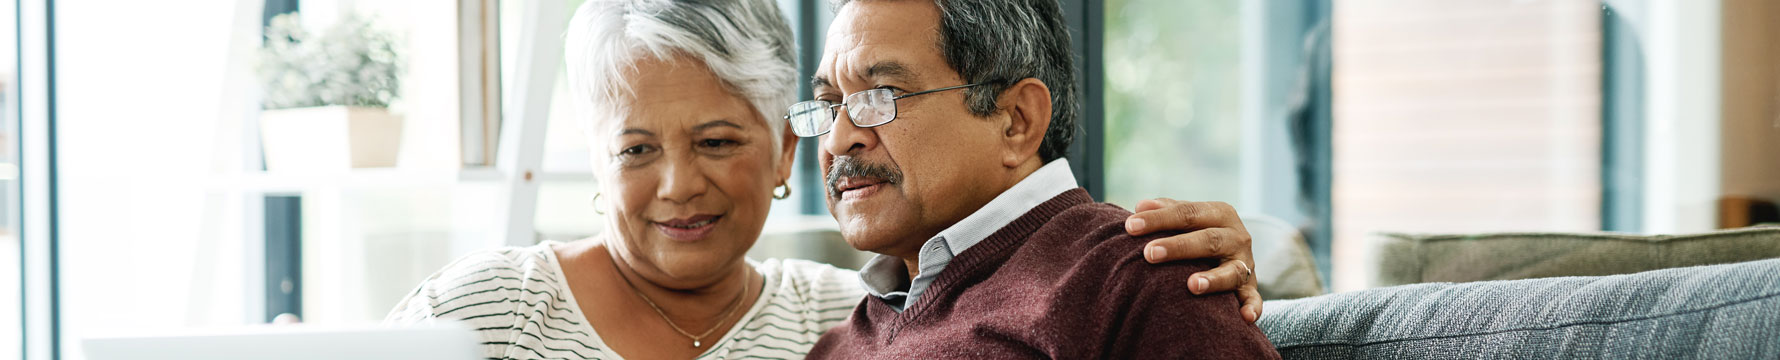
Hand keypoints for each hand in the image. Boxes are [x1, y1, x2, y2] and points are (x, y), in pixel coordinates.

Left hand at [1124, 198, 1261, 322]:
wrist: (1235, 253)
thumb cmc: (1200, 232)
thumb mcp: (1189, 218)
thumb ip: (1166, 210)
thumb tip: (1140, 206)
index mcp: (1219, 213)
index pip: (1187, 213)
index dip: (1159, 219)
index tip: (1130, 226)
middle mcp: (1236, 236)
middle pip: (1208, 240)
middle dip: (1178, 247)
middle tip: (1149, 254)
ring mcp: (1246, 263)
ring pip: (1231, 271)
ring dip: (1213, 279)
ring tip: (1192, 285)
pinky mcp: (1250, 288)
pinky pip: (1254, 299)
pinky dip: (1252, 308)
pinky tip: (1243, 317)